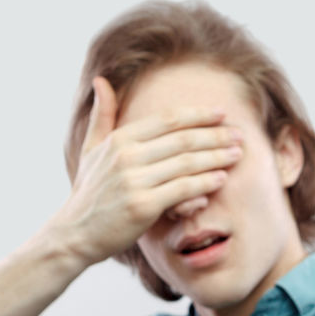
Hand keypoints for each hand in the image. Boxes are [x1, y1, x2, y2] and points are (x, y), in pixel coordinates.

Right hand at [53, 76, 244, 265]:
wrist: (75, 234)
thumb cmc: (88, 193)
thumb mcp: (90, 150)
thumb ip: (102, 116)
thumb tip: (101, 80)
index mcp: (119, 139)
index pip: (168, 120)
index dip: (198, 115)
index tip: (222, 114)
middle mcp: (127, 156)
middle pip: (182, 139)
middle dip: (215, 135)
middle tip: (239, 135)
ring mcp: (134, 181)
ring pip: (186, 164)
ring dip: (216, 157)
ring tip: (237, 154)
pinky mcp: (142, 206)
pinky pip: (182, 190)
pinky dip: (204, 183)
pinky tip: (221, 179)